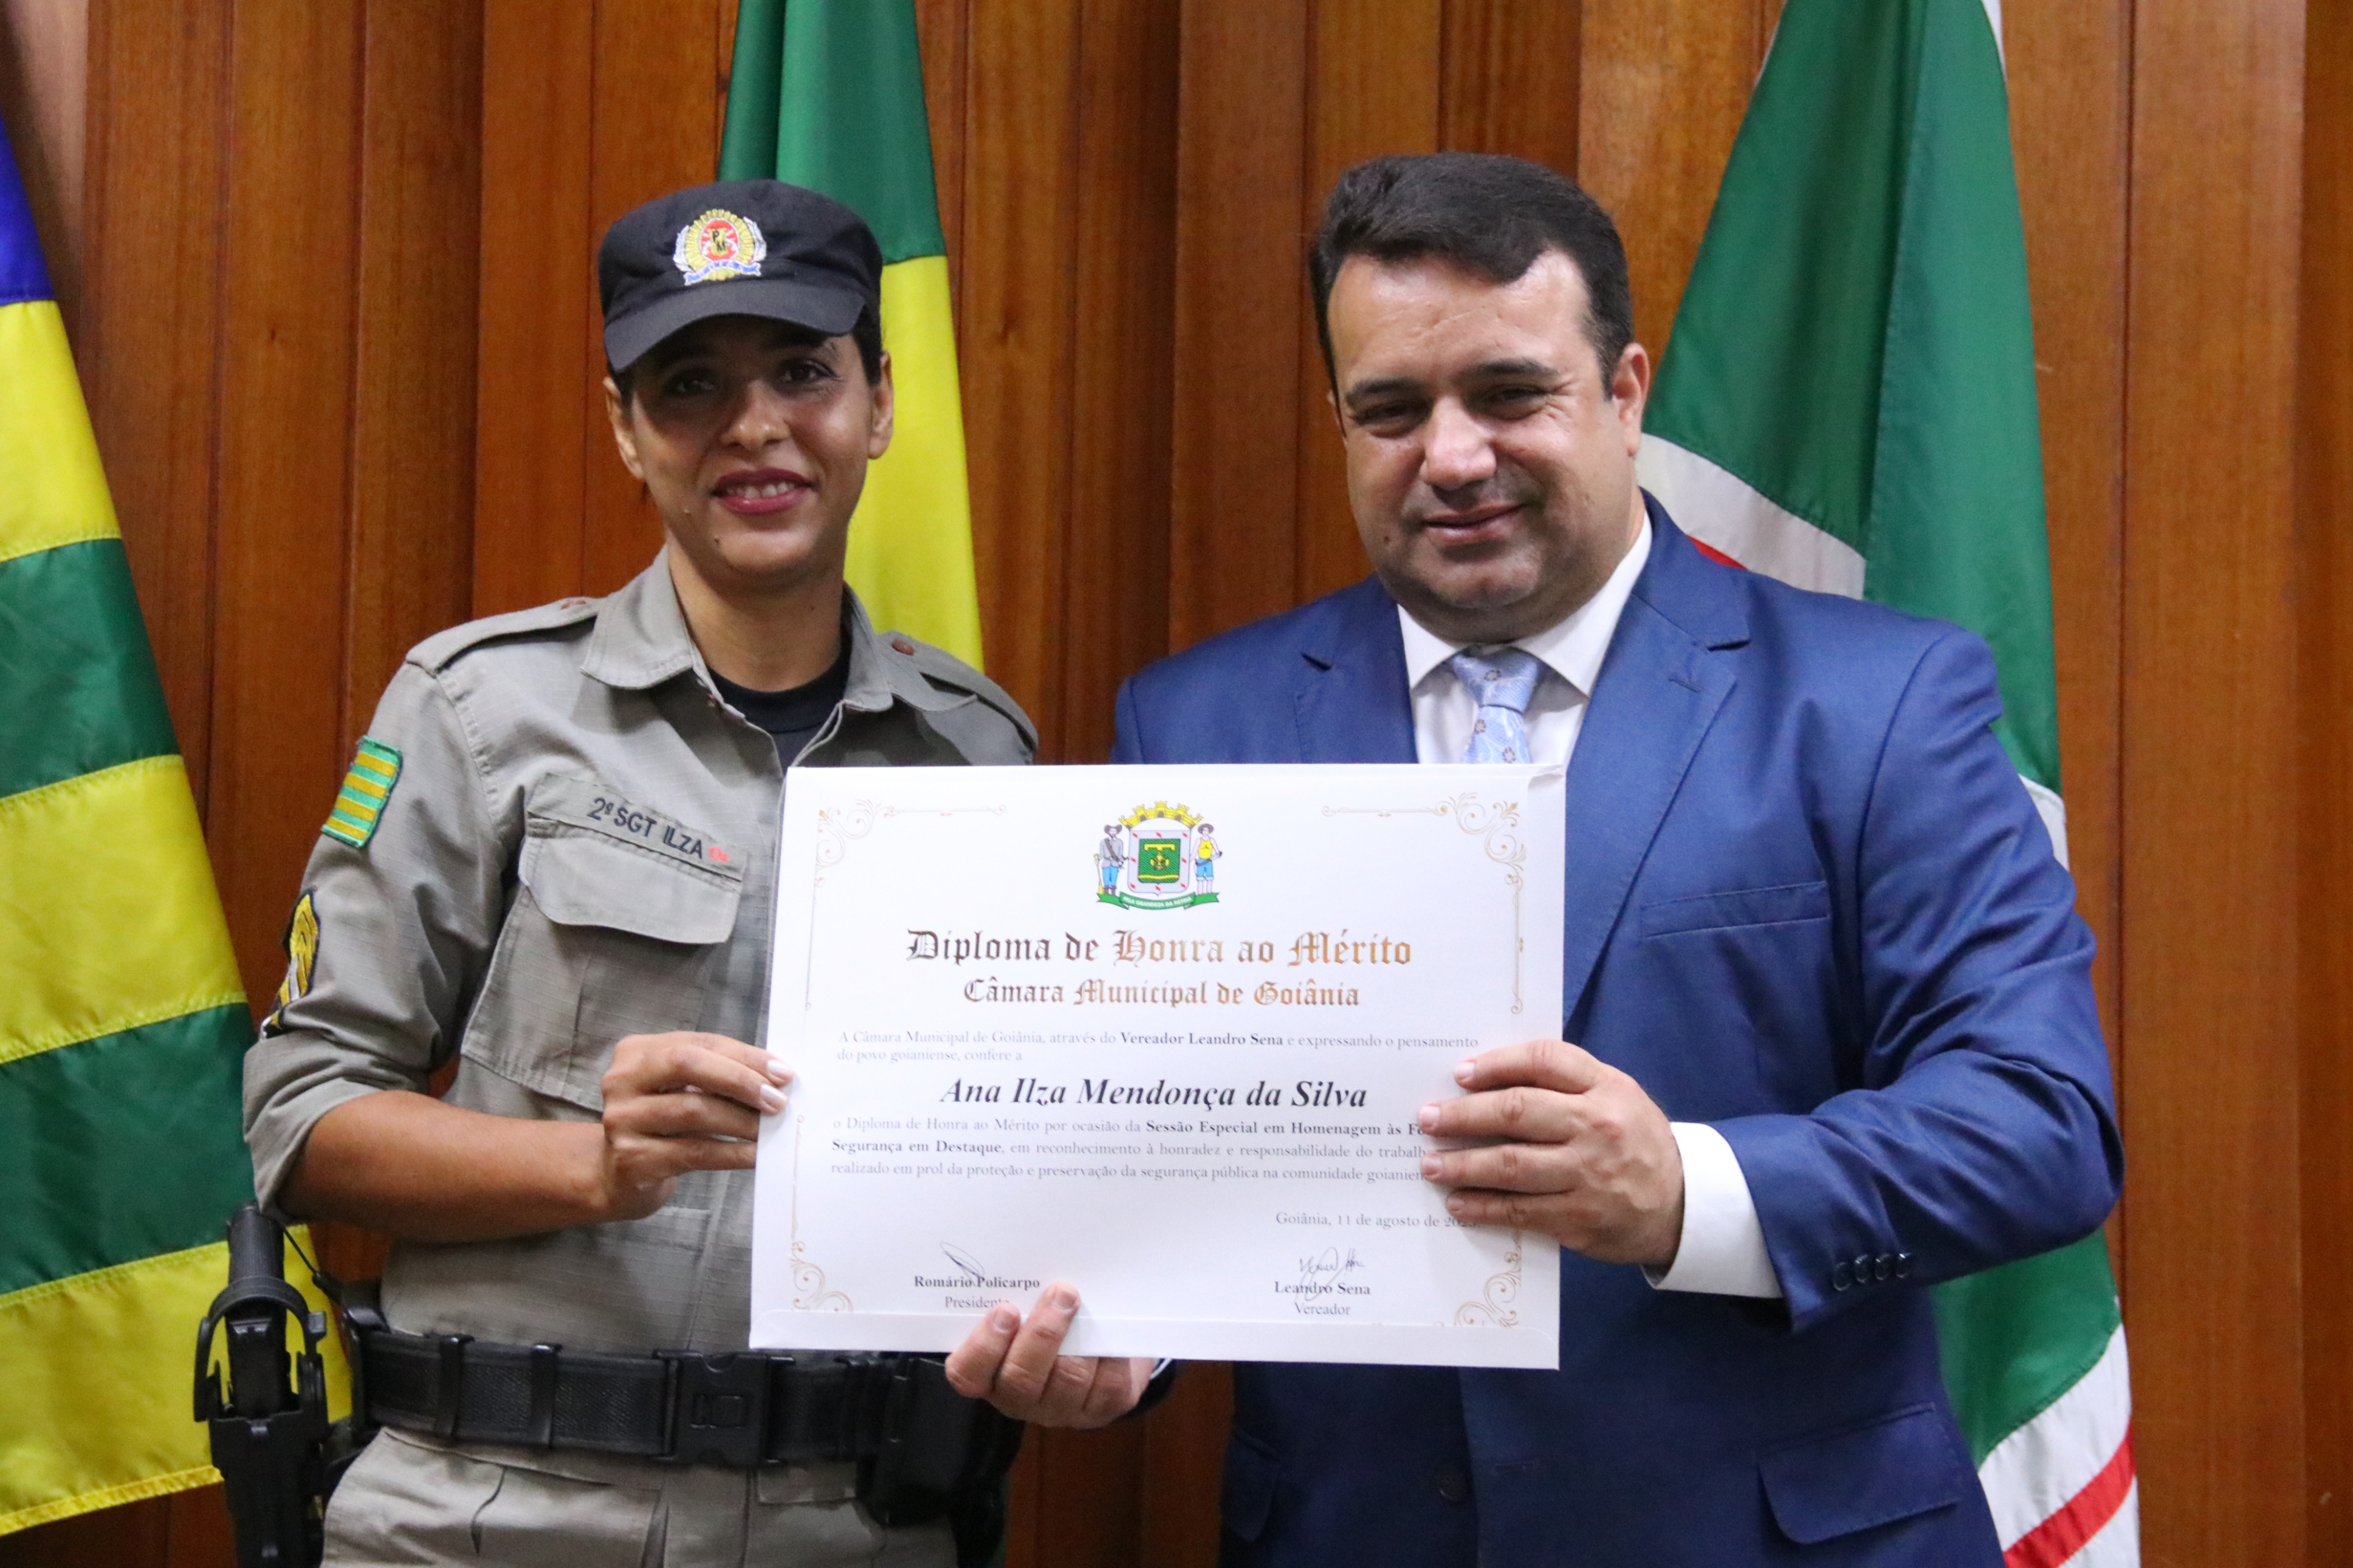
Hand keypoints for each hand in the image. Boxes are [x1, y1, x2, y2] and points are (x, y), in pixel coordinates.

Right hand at [595, 1031, 790, 1220]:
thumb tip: (776, 1078)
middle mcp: (622, 1080)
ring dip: (741, 1120)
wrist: (617, 1175)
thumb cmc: (662, 1125)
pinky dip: (731, 1153)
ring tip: (771, 1129)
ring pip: (693, 1110)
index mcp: (637, 1052)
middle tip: (777, 1100)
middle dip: (740, 1080)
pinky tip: (755, 1155)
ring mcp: (622, 1119)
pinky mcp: (632, 1159)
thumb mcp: (680, 1090)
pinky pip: (693, 1152)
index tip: (783, 1072)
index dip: (745, 1055)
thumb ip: (716, 1076)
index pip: (700, 1043)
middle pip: (687, 1064)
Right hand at [944, 1283, 1153, 1427]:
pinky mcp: (1102, 1408)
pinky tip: (1109, 1324)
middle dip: (1041, 1334)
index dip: (983, 1346)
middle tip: (1058, 1292)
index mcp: (989, 1375)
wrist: (1097, 1350)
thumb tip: (1025, 1256)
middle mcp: (1021, 1399)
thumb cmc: (1046, 1322)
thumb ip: (1015, 1297)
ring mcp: (1062, 1409)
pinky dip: (1110, 1351)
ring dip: (1076, 1336)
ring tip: (1079, 1299)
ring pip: (1067, 1380)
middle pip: (1021, 1379)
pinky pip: (1106, 1383)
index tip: (1004, 1309)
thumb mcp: (1021, 1310)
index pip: (967, 1374)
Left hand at [1418, 1040, 1684, 1267]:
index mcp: (1606, 1088)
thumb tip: (1488, 1078)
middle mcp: (1597, 1128)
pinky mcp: (1580, 1219)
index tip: (1460, 1074)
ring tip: (1430, 1164)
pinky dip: (1484, 1207)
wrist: (1682, 1204)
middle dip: (1463, 1115)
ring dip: (1463, 1164)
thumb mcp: (1615, 1096)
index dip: (1497, 1064)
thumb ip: (1566, 1082)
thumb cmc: (1633, 1140)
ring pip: (1512, 1164)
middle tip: (1426, 1119)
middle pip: (1518, 1112)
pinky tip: (1457, 1203)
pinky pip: (1521, 1211)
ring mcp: (1588, 1176)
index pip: (1544, 1061)